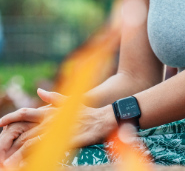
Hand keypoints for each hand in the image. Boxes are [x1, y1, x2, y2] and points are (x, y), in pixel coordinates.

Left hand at [1, 89, 115, 167]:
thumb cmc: (88, 112)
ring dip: (17, 154)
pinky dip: (33, 157)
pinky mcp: (64, 140)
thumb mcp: (70, 102)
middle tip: (0, 152)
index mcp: (51, 111)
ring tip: (7, 163)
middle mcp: (51, 120)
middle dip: (9, 142)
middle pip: (24, 132)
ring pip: (31, 143)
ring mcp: (57, 130)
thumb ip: (54, 98)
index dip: (10, 119)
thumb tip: (39, 90)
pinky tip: (26, 164)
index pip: (25, 114)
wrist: (105, 118)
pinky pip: (45, 151)